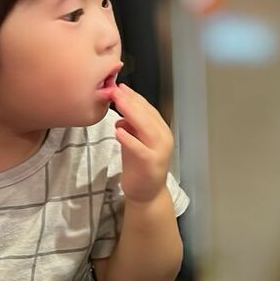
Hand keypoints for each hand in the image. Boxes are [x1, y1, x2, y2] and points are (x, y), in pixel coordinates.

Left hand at [107, 82, 173, 203]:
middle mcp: (164, 138)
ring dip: (131, 113)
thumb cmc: (139, 167)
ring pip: (146, 128)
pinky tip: (118, 131)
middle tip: (115, 89)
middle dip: (131, 101)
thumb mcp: (134, 142)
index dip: (134, 97)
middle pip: (147, 115)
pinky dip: (129, 139)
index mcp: (161, 130)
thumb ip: (130, 128)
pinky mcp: (151, 164)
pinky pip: (140, 149)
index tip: (120, 87)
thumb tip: (121, 116)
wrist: (146, 194)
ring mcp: (159, 151)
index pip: (148, 109)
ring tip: (117, 102)